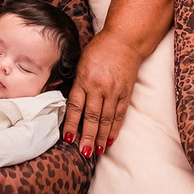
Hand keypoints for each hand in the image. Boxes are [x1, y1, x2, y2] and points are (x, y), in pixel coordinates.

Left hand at [62, 31, 143, 158]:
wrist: (124, 40)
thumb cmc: (98, 50)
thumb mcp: (81, 64)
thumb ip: (76, 84)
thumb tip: (70, 105)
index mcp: (84, 79)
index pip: (76, 106)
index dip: (71, 124)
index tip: (68, 139)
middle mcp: (99, 87)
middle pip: (91, 117)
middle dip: (87, 136)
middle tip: (83, 153)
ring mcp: (114, 91)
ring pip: (106, 119)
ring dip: (100, 137)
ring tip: (95, 151)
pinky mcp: (125, 93)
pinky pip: (119, 115)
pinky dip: (114, 129)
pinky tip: (110, 140)